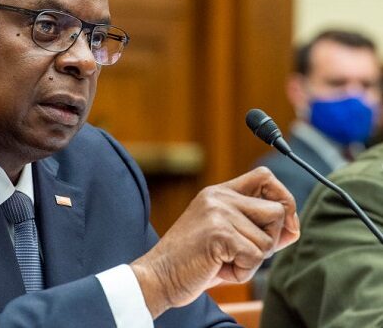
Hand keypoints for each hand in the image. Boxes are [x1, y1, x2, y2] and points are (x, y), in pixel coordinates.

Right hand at [131, 166, 298, 318]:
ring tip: (224, 261)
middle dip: (270, 239)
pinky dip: (243, 272)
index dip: (283, 198)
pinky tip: (219, 269)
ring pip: (268, 239)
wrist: (158, 276)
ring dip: (253, 261)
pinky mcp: (219, 232)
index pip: (265, 177)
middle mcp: (219, 196)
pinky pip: (255, 257)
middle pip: (277, 210)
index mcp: (218, 193)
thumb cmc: (193, 261)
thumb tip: (294, 227)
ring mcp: (218, 212)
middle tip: (239, 252)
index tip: (282, 224)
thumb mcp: (227, 238)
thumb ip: (258, 228)